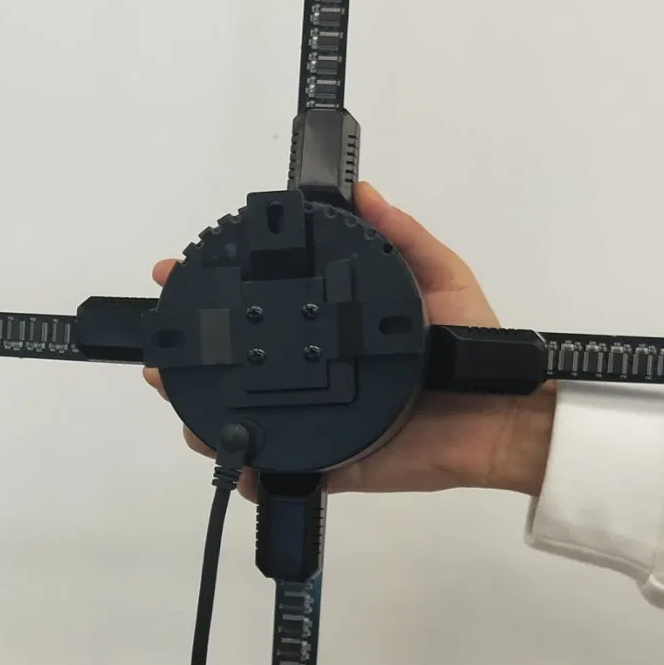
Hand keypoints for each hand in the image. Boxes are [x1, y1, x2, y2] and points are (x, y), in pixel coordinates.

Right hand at [142, 182, 555, 497]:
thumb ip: (402, 235)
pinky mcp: (334, 463)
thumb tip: (363, 191)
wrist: (502, 420)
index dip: (220, 291)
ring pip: (248, 420)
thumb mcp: (441, 276)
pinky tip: (229, 460)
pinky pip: (281, 472)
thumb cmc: (476, 347)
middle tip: (161, 351)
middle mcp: (320, 375)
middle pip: (241, 367)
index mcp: (335, 332)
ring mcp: (322, 422)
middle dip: (193, 359)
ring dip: (206, 417)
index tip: (179, 272)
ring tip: (182, 407)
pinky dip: (249, 473)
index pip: (267, 308)